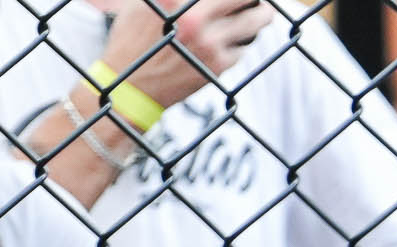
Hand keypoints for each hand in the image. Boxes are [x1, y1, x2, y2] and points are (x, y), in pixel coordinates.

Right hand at [100, 0, 273, 111]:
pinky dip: (242, 42)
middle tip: (261, 0)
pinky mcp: (218, 65)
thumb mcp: (145, 4)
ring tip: (265, 12)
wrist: (131, 86)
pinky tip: (237, 38)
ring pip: (252, 23)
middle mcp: (194, 18)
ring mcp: (209, 43)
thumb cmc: (134, 39)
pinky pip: (242, 48)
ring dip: (262, 15)